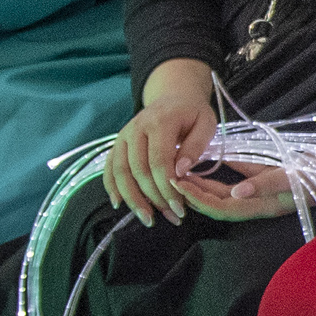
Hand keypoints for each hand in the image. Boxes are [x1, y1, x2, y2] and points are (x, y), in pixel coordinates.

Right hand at [105, 61, 220, 223]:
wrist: (173, 97)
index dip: (167, 187)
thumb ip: (195, 146)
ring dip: (133, 198)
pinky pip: (109, 167)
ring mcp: (123, 136)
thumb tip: (180, 171)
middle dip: (154, 197)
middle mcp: (136, 128)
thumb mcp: (205, 124)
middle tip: (172, 216)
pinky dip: (112, 187)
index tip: (181, 207)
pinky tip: (120, 204)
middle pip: (139, 169)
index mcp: (160, 121)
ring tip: (148, 218)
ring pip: (120, 171)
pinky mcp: (117, 144)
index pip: (159, 160)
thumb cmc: (193, 114)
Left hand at [171, 161, 297, 222]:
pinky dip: (219, 176)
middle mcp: (258, 205)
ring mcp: (261, 195)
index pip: (221, 208)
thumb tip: (235, 192)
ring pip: (223, 195)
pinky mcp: (265, 184)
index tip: (178, 182)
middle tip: (170, 174)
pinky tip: (207, 162)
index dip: (198, 198)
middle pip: (217, 204)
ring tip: (181, 170)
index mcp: (263, 206)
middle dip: (193, 192)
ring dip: (202, 185)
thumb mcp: (293, 176)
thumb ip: (264, 183)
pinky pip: (236, 183)